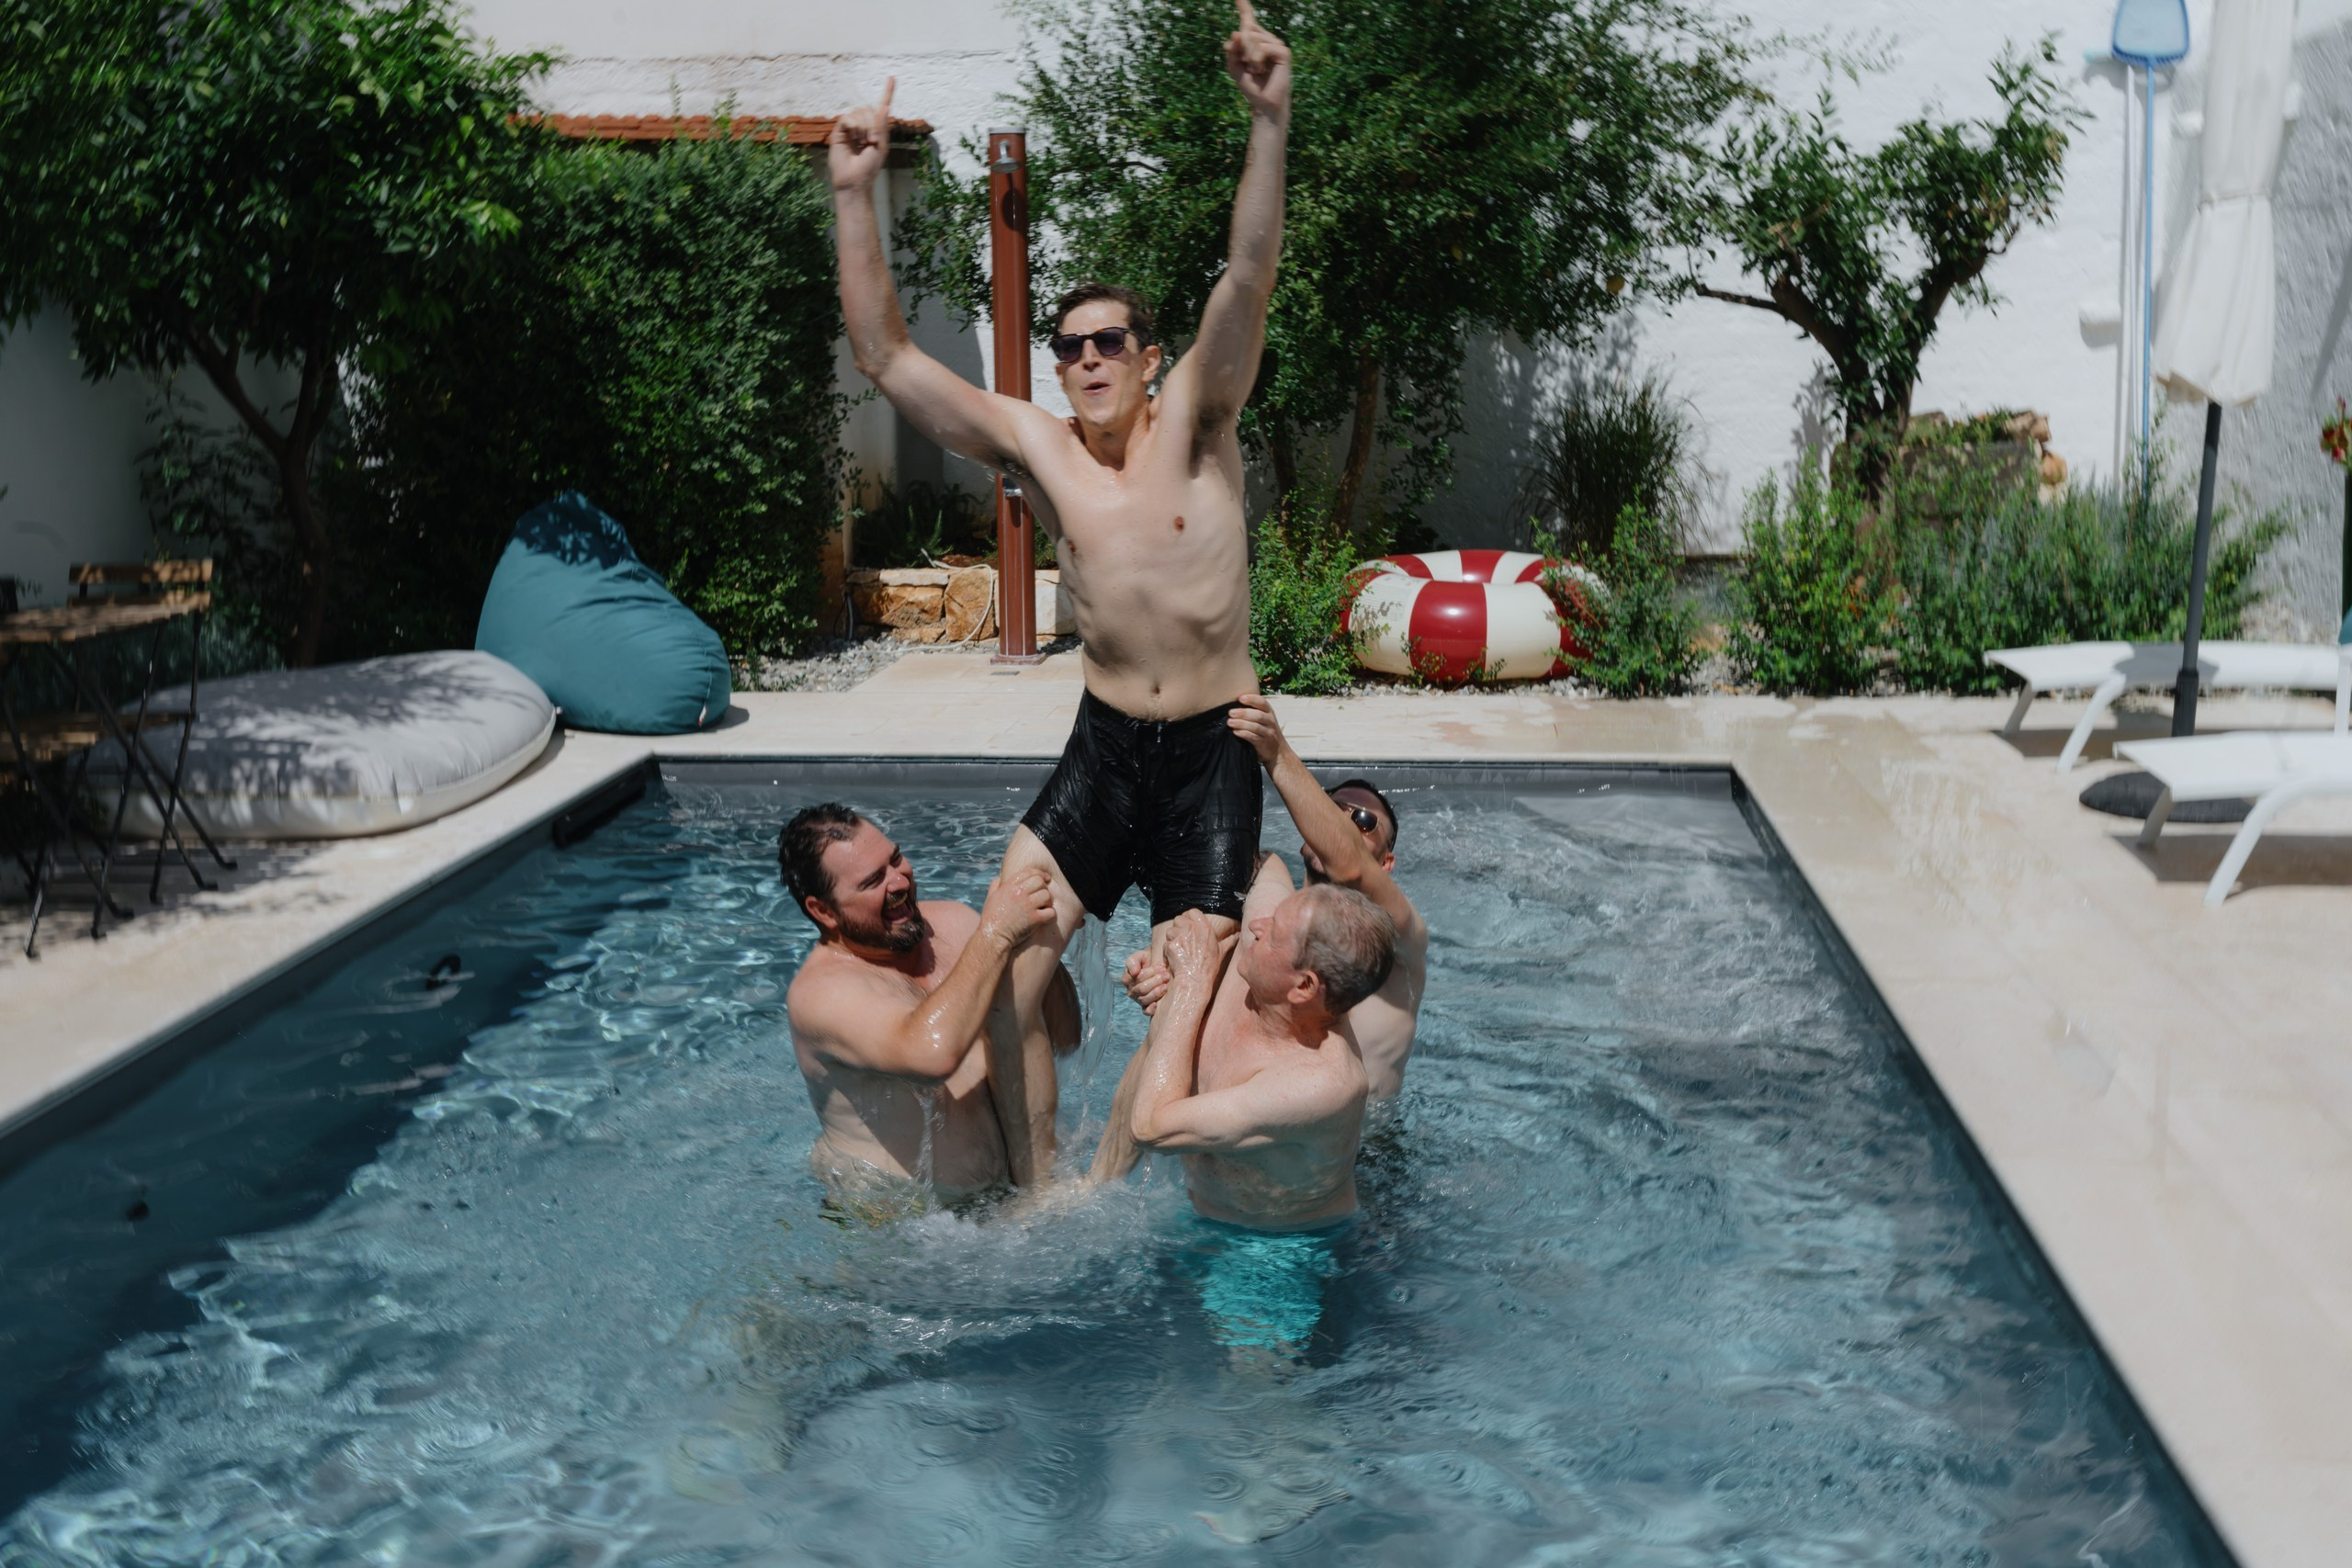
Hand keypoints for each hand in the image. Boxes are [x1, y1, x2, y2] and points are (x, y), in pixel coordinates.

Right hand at [828, 77, 894, 192]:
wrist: (854, 180)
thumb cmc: (869, 167)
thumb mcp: (880, 145)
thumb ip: (881, 125)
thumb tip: (885, 106)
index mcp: (875, 128)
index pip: (880, 106)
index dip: (886, 93)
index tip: (891, 77)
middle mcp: (862, 125)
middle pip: (868, 109)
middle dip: (873, 124)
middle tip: (872, 141)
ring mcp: (850, 127)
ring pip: (858, 112)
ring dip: (864, 127)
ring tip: (862, 143)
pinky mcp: (838, 130)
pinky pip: (847, 117)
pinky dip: (853, 126)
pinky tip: (854, 138)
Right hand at [979, 867, 1055, 952]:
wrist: (992, 936)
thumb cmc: (991, 918)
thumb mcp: (990, 896)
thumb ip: (996, 884)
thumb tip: (1002, 876)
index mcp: (1009, 886)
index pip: (1029, 872)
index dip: (1040, 873)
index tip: (1045, 879)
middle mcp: (1019, 893)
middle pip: (1040, 881)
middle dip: (1044, 887)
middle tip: (1042, 896)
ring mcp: (1028, 906)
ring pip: (1047, 895)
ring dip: (1047, 901)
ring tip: (1043, 907)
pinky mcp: (1034, 919)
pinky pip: (1050, 912)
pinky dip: (1050, 915)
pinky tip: (1045, 917)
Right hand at [1123, 949, 1171, 1014]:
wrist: (1158, 963)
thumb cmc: (1148, 960)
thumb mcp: (1140, 956)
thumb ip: (1133, 961)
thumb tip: (1134, 972)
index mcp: (1127, 979)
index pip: (1137, 978)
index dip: (1150, 972)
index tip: (1162, 966)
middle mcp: (1131, 991)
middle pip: (1142, 989)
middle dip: (1156, 981)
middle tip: (1166, 975)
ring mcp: (1139, 1000)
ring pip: (1145, 999)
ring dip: (1156, 992)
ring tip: (1166, 985)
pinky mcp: (1147, 1007)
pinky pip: (1146, 1011)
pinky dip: (1150, 1009)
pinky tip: (1156, 1004)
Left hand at [1161, 909, 1223, 981]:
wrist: (1196, 979)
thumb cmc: (1209, 966)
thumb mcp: (1221, 951)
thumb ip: (1229, 940)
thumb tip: (1238, 935)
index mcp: (1205, 927)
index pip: (1192, 911)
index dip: (1188, 917)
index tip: (1188, 926)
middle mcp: (1192, 928)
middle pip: (1178, 919)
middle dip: (1178, 927)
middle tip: (1182, 939)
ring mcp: (1180, 936)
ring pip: (1170, 930)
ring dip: (1172, 939)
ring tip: (1179, 949)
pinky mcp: (1171, 945)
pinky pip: (1166, 943)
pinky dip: (1167, 950)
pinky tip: (1174, 958)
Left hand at [1223, 0, 1290, 116]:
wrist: (1263, 105)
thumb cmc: (1251, 87)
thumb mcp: (1234, 67)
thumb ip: (1232, 50)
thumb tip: (1236, 33)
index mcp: (1256, 41)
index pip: (1249, 20)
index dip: (1244, 7)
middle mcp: (1268, 39)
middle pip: (1246, 28)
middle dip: (1240, 48)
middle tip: (1247, 64)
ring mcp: (1277, 45)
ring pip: (1252, 37)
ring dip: (1248, 57)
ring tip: (1256, 70)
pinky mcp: (1284, 52)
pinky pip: (1262, 46)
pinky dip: (1256, 59)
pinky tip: (1261, 70)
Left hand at [1226, 691, 1285, 768]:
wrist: (1277, 750)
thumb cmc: (1266, 730)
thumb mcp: (1264, 718)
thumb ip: (1253, 711)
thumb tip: (1234, 703)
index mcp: (1269, 712)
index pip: (1262, 702)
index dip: (1251, 699)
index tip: (1240, 698)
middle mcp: (1270, 721)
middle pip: (1258, 715)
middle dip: (1243, 713)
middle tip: (1231, 712)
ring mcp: (1268, 733)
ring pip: (1255, 727)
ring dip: (1241, 724)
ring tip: (1230, 722)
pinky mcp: (1264, 743)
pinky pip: (1254, 737)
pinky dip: (1244, 734)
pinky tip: (1235, 732)